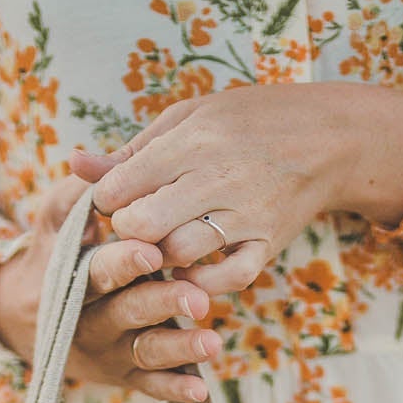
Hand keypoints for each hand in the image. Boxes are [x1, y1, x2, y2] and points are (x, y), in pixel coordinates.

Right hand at [0, 175, 219, 402]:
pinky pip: (151, 387)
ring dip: (179, 349)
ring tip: (213, 342)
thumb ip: (79, 197)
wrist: (25, 316)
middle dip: (162, 305)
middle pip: (128, 313)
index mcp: (74, 279)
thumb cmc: (54, 252)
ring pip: (146, 352)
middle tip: (198, 298)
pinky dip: (175, 390)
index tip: (153, 251)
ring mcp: (109, 352)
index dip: (124, 263)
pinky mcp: (124, 376)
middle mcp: (90, 320)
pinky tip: (201, 390)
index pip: (100, 271)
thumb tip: (89, 163)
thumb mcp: (54, 220)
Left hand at [68, 82, 402, 295]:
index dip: (106, 205)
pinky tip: (192, 271)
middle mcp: (218, 178)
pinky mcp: (268, 245)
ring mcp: (246, 216)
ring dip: (161, 261)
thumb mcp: (187, 120)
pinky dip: (202, 283)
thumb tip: (75, 166)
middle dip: (127, 235)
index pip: (121, 189)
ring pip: (180, 256)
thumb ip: (132, 151)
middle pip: (143, 226)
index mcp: (191, 141)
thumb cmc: (247, 123)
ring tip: (161, 249)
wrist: (327, 138)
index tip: (114, 206)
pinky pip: (227, 281)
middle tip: (135, 231)